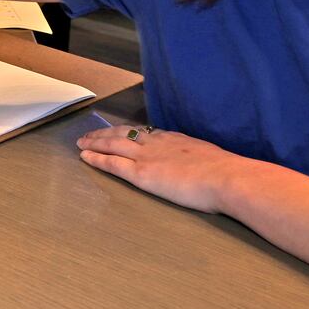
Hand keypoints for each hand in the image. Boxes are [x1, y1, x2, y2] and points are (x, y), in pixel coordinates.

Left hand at [75, 124, 246, 214]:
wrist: (226, 177)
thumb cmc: (226, 173)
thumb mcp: (212, 158)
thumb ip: (202, 160)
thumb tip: (205, 166)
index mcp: (175, 139)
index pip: (146, 132)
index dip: (129, 131)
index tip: (119, 131)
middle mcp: (157, 143)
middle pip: (124, 133)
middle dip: (105, 133)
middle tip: (90, 134)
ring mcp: (147, 157)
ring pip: (113, 144)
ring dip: (94, 143)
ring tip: (81, 143)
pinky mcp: (141, 174)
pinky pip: (112, 164)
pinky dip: (96, 159)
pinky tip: (85, 157)